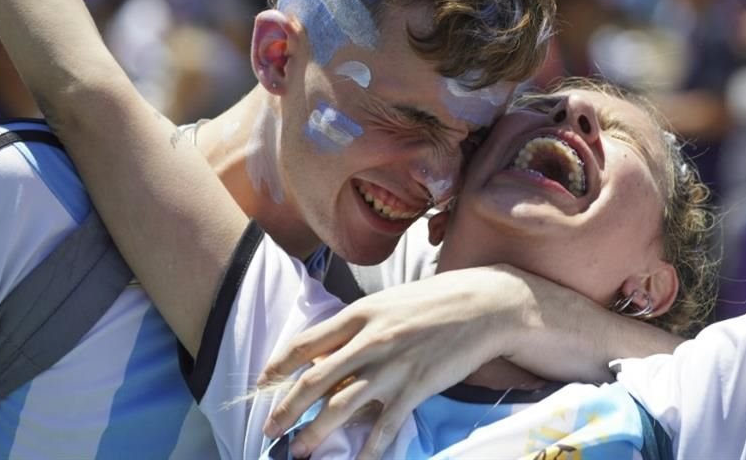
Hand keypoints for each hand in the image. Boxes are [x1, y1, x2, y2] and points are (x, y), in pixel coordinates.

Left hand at [258, 265, 528, 458]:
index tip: (262, 383)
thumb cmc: (433, 301)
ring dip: (315, 434)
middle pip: (314, 380)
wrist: (484, 306)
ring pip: (341, 407)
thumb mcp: (387, 303)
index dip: (277, 365)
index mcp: (359, 314)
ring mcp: (392, 368)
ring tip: (298, 452)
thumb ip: (356, 327)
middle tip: (269, 430)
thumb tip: (326, 354)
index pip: (304, 343)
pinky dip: (368, 451)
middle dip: (286, 409)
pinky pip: (384, 428)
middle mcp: (369, 341)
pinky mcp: (415, 390)